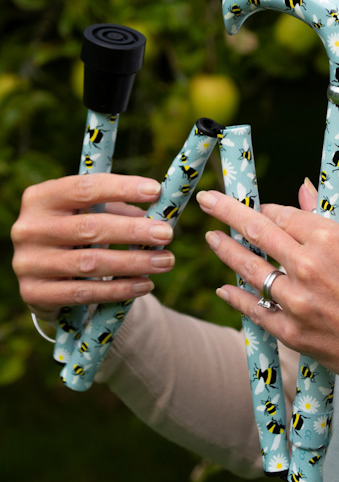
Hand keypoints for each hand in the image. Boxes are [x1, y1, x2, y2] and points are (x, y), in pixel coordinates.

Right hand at [11, 173, 174, 319]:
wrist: (44, 278)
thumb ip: (119, 210)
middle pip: (89, 227)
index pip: (84, 188)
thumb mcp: (90, 215)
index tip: (156, 191)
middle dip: (134, 231)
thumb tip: (159, 213)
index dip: (121, 188)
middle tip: (167, 234)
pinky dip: (119, 289)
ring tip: (165, 261)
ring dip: (134, 262)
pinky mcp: (34, 293)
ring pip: (90, 263)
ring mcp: (28, 262)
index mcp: (41, 198)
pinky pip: (84, 293)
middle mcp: (28, 228)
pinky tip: (145, 284)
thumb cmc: (75, 236)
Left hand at [196, 182, 338, 428]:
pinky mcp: (293, 334)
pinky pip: (254, 310)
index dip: (266, 210)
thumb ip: (331, 218)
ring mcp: (298, 302)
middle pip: (255, 231)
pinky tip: (225, 288)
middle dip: (226, 211)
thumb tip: (303, 191)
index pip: (281, 215)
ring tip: (211, 239)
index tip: (256, 207)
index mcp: (331, 239)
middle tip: (208, 201)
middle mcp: (309, 267)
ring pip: (248, 269)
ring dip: (225, 250)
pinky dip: (235, 297)